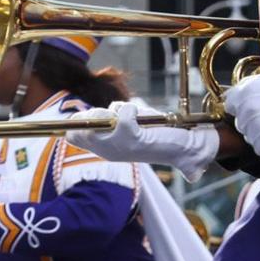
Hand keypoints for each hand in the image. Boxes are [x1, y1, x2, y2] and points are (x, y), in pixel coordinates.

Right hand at [71, 100, 221, 172]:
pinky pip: (123, 112)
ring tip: (134, 117)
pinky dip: (133, 109)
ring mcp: (116, 145)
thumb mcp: (130, 131)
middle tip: (109, 115)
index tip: (92, 116)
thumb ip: (112, 123)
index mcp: (105, 151)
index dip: (76, 122)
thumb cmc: (159, 137)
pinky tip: (144, 118)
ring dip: (117, 110)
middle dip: (91, 114)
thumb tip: (87, 116)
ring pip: (102, 116)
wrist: (185, 148)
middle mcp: (107, 151)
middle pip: (81, 126)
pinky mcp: (130, 137)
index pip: (74, 136)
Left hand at [224, 65, 259, 156]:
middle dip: (254, 124)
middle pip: (242, 124)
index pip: (230, 105)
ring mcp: (255, 125)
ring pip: (251, 138)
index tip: (255, 111)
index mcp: (246, 91)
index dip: (243, 109)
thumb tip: (244, 92)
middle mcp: (246, 108)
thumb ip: (255, 86)